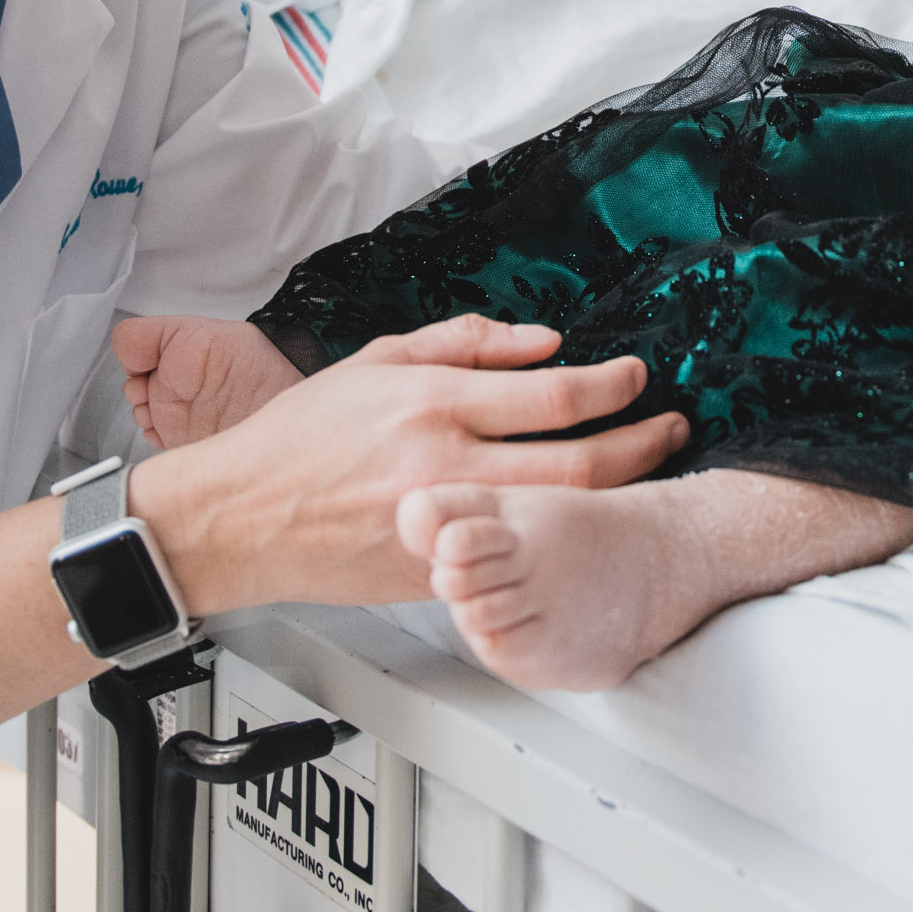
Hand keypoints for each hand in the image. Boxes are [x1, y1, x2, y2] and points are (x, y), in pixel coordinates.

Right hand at [125, 313, 684, 611]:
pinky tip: (583, 517)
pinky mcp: (434, 570)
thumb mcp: (377, 361)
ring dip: (617, 488)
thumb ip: (464, 343)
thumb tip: (543, 341)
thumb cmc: (302, 436)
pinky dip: (558, 532)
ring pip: (558, 512)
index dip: (612, 385)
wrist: (240, 517)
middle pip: (577, 461)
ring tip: (649, 469)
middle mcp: (443, 462)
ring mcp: (442, 523)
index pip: (553, 393)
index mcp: (430, 402)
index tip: (636, 377)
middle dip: (641, 442)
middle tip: (672, 426)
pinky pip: (514, 548)